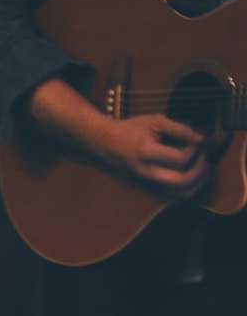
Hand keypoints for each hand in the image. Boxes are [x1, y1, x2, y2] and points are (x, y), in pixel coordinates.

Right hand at [97, 114, 211, 198]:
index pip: (181, 159)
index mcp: (147, 154)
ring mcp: (149, 182)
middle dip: (200, 169)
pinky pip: (176, 194)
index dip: (195, 148)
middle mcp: (148, 173)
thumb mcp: (156, 121)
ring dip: (198, 182)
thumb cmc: (132, 130)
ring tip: (204, 166)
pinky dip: (190, 186)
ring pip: (181, 194)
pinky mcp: (152, 186)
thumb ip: (180, 129)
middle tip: (205, 156)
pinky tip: (195, 172)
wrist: (110, 144)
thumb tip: (200, 138)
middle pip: (183, 181)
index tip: (198, 137)